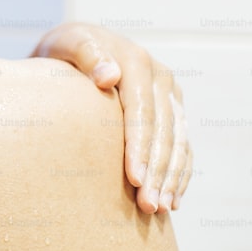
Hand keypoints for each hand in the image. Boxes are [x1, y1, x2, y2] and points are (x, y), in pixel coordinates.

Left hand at [32, 22, 191, 213]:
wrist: (80, 43)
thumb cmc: (69, 46)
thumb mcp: (71, 42)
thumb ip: (87, 55)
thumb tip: (108, 76)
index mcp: (138, 62)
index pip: (142, 111)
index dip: (140, 147)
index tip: (134, 178)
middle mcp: (161, 78)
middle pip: (163, 131)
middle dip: (158, 171)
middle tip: (147, 204)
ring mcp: (170, 95)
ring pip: (178, 141)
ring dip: (171, 178)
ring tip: (159, 208)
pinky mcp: (172, 109)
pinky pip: (182, 144)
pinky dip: (180, 173)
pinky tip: (173, 198)